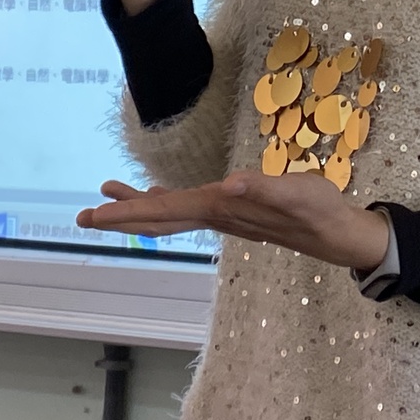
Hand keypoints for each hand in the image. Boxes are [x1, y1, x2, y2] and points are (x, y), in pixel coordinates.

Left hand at [76, 172, 392, 270]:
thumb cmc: (319, 210)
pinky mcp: (232, 212)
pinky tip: (158, 194)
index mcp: (222, 208)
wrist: (337, 234)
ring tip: (108, 195)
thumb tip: (230, 185)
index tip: (93, 216)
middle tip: (82, 217)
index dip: (128, 212)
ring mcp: (223, 217)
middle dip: (120, 217)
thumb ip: (265, 189)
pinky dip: (165, 202)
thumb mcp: (297, 193)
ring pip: (171, 214)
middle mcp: (216, 215)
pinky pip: (187, 209)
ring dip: (138, 208)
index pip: (165, 210)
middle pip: (159, 218)